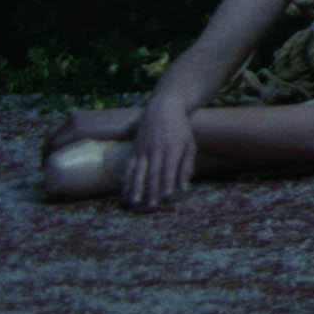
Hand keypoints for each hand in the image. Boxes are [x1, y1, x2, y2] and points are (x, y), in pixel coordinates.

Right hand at [128, 95, 196, 210]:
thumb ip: (187, 165)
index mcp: (173, 147)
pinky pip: (129, 168)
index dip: (168, 182)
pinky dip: (126, 181)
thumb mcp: (190, 143)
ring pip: (138, 171)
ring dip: (135, 188)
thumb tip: (184, 187)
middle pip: (153, 172)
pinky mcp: (135, 150)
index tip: (168, 195)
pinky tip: (124, 193)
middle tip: (151, 205)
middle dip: (152, 189)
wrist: (163, 108)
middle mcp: (157, 149)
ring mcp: (144, 149)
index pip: (170, 168)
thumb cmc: (180, 129)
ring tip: (133, 203)